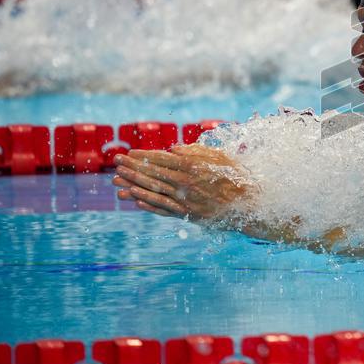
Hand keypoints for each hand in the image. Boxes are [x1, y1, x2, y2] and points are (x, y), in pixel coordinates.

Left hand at [112, 144, 248, 221]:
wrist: (248, 203)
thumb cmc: (235, 176)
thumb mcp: (219, 157)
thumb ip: (195, 152)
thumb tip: (173, 149)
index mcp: (192, 166)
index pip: (161, 159)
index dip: (143, 155)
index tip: (129, 152)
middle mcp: (185, 183)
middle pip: (153, 174)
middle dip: (132, 167)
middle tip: (116, 162)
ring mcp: (185, 199)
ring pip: (153, 191)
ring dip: (133, 185)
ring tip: (116, 181)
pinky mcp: (187, 214)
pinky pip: (163, 208)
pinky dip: (148, 204)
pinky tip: (135, 200)